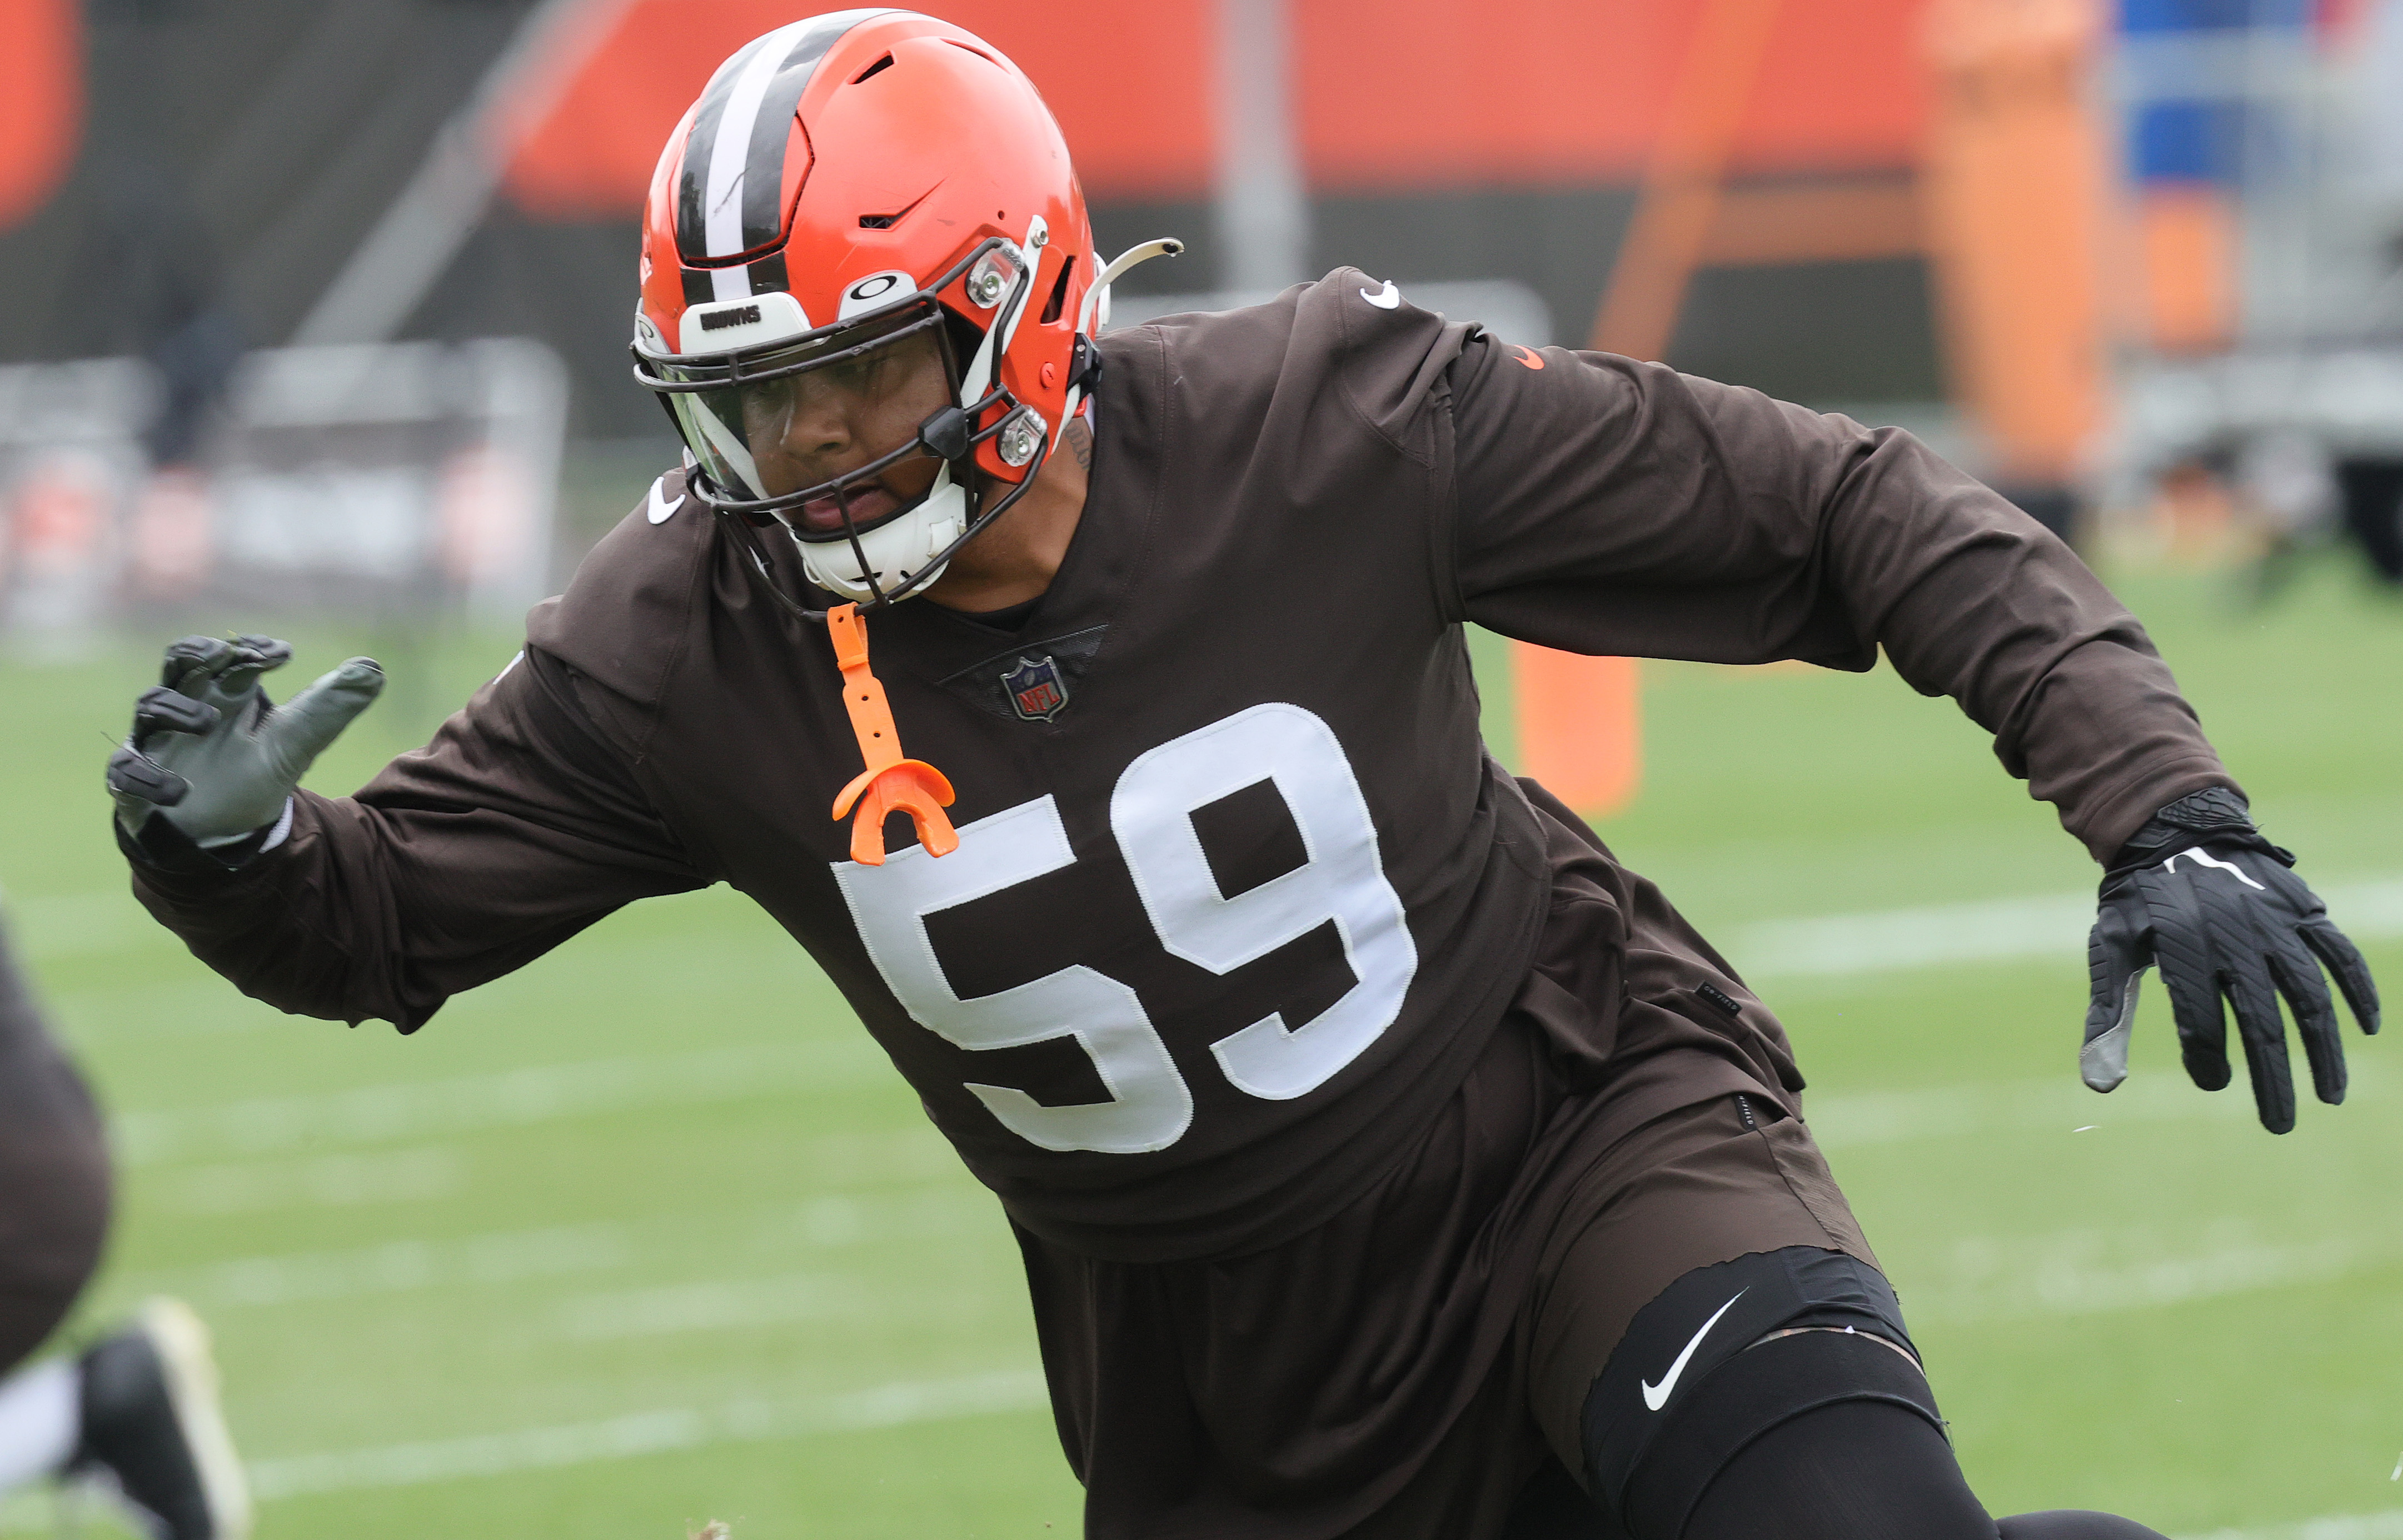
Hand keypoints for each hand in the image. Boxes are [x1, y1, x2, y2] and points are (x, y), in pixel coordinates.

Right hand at [106, 635, 383, 847]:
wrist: (218, 837)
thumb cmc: (250, 776)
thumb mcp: (295, 743)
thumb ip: (329, 708)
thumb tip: (373, 669)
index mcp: (226, 696)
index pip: (229, 656)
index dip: (249, 647)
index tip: (282, 653)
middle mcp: (188, 710)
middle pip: (179, 664)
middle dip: (195, 653)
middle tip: (222, 655)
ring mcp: (157, 744)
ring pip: (150, 706)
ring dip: (177, 709)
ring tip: (209, 721)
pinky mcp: (136, 784)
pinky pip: (125, 772)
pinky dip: (146, 777)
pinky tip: (177, 790)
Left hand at [2083, 787, 2378, 1132]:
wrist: (2175, 831)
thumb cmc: (2140, 901)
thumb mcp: (2112, 948)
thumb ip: (2108, 1014)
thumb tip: (2100, 1087)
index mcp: (2183, 949)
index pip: (2200, 1021)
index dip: (2207, 1060)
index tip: (2212, 1084)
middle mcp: (2234, 939)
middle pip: (2261, 1022)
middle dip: (2273, 1079)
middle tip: (2280, 1125)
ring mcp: (2274, 925)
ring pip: (2309, 995)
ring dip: (2324, 1048)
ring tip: (2330, 1094)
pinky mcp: (2302, 911)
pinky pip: (2338, 952)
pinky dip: (2358, 987)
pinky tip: (2365, 1026)